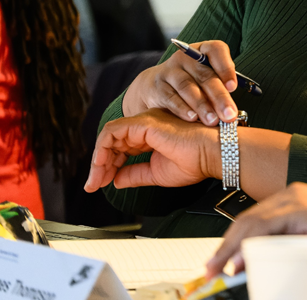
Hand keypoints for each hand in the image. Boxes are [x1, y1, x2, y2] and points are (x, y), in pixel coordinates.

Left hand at [84, 109, 219, 191]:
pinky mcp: (144, 123)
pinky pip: (112, 132)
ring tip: (96, 179)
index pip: (121, 147)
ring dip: (99, 159)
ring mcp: (145, 122)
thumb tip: (116, 180)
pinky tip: (103, 166)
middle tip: (93, 185)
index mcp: (152, 134)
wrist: (213, 154)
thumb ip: (136, 174)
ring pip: (109, 136)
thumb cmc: (196, 161)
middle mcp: (147, 124)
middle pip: (112, 141)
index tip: (101, 183)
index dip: (108, 165)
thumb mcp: (157, 173)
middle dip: (100, 165)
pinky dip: (103, 149)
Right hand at [122, 40, 239, 124]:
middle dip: (219, 96)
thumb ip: (220, 87)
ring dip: (202, 105)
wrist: (156, 87)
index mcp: (203, 51)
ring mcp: (170, 71)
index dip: (226, 67)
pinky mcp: (157, 86)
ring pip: (188, 87)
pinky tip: (193, 118)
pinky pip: (171, 97)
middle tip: (229, 114)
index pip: (216, 50)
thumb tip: (233, 109)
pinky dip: (183, 109)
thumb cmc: (192, 82)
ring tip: (213, 120)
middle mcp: (186, 58)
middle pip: (205, 74)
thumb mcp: (206, 79)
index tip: (233, 87)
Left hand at [206, 183, 306, 278]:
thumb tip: (269, 268)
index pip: (254, 221)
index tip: (222, 262)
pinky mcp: (302, 208)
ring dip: (230, 248)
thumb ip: (294, 251)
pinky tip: (239, 259)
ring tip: (218, 268)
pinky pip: (265, 226)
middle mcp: (292, 195)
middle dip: (224, 247)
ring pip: (250, 222)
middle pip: (246, 220)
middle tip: (211, 269)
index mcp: (295, 202)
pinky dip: (248, 244)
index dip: (233, 242)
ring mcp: (296, 199)